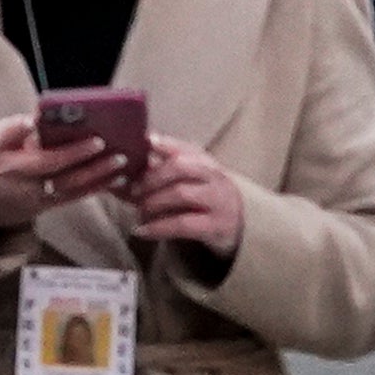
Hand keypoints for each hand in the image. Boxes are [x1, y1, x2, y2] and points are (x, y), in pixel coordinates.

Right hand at [0, 116, 131, 235]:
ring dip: (99, 183)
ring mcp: (36, 204)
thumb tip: (36, 119)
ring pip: (72, 195)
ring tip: (124, 172)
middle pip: (68, 182)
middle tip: (121, 157)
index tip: (98, 141)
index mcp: (15, 170)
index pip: (51, 162)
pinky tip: (108, 182)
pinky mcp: (41, 209)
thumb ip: (12, 128)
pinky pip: (69, 201)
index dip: (76, 153)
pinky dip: (90, 191)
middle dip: (96, 170)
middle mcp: (28, 190)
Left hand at [133, 134, 245, 260]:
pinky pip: (182, 224)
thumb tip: (137, 155)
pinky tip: (141, 231)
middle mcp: (215, 176)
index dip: (163, 144)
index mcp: (207, 161)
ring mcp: (218, 201)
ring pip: (181, 193)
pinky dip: (158, 227)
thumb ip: (169, 166)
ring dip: (153, 201)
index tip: (142, 143)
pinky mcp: (216, 226)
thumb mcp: (194, 179)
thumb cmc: (208, 199)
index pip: (183, 147)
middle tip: (133, 190)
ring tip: (137, 211)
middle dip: (152, 177)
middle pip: (180, 167)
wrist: (241, 227)